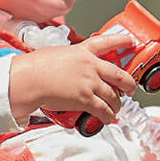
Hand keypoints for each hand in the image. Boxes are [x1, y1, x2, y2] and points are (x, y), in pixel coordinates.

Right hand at [9, 33, 137, 127]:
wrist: (29, 79)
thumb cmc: (34, 66)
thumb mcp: (56, 54)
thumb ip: (68, 59)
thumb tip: (68, 67)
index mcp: (83, 51)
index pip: (107, 42)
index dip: (121, 41)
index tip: (130, 42)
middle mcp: (91, 66)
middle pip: (120, 75)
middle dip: (129, 84)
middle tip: (130, 88)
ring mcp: (90, 83)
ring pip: (113, 96)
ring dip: (116, 104)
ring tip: (115, 108)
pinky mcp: (86, 99)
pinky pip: (103, 110)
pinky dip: (108, 116)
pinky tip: (107, 118)